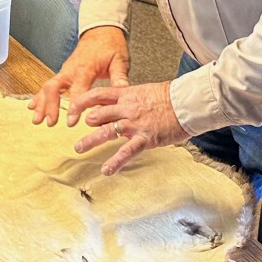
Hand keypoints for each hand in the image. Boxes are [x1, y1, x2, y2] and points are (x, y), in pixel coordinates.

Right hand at [29, 26, 129, 126]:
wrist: (101, 32)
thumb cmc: (111, 46)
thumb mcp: (120, 59)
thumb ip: (120, 76)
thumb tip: (122, 90)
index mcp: (85, 68)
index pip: (77, 89)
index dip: (73, 105)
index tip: (71, 121)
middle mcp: (71, 70)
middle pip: (54, 88)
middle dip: (50, 105)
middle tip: (50, 122)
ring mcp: (64, 71)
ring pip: (48, 87)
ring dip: (42, 104)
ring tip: (37, 120)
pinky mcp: (62, 73)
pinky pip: (48, 85)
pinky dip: (39, 96)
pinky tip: (33, 107)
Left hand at [69, 80, 188, 175]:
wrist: (189, 102)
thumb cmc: (171, 97)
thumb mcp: (145, 91)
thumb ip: (128, 98)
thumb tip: (115, 105)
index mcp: (127, 95)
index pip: (97, 95)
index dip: (82, 102)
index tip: (72, 108)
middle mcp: (127, 108)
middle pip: (98, 115)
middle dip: (85, 123)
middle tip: (74, 130)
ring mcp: (135, 124)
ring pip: (107, 132)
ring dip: (91, 141)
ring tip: (79, 148)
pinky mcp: (146, 138)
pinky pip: (127, 151)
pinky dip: (116, 162)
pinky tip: (106, 170)